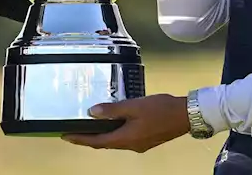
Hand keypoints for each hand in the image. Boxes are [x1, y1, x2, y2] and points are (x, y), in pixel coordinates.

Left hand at [61, 94, 189, 152]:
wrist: (185, 115)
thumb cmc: (160, 109)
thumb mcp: (133, 106)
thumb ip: (112, 110)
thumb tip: (92, 113)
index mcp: (126, 139)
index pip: (97, 142)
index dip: (80, 139)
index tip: (65, 136)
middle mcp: (131, 145)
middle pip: (105, 143)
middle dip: (89, 138)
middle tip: (74, 131)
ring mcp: (139, 144)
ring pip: (115, 141)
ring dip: (102, 135)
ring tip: (91, 125)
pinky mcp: (146, 140)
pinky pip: (125, 138)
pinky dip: (115, 132)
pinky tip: (114, 122)